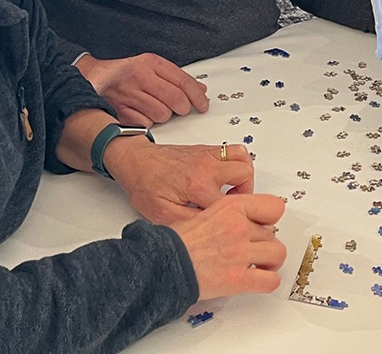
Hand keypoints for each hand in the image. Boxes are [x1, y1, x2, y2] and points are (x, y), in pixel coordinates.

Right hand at [76, 53, 208, 126]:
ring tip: (156, 108)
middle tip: (181, 109)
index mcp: (150, 62)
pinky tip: (142, 114)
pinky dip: (148, 122)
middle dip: (183, 108)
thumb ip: (176, 78)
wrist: (92, 77)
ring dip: (164, 116)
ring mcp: (129, 93)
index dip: (197, 97)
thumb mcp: (151, 67)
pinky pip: (146, 123)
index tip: (203, 105)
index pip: (183, 81)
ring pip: (162, 114)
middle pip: (176, 100)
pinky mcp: (120, 110)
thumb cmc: (125, 73)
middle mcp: (140, 76)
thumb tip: (200, 90)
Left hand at [104, 140, 253, 223]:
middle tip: (234, 206)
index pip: (231, 204)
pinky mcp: (207, 150)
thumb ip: (190, 223)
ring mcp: (208, 155)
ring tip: (234, 190)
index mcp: (196, 185)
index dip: (236, 218)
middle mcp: (205, 166)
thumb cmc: (145, 185)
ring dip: (244, 175)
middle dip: (245, 194)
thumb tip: (212, 230)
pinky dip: (238, 163)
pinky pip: (234, 150)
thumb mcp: (162, 214)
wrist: (136, 162)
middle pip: (245, 175)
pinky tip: (226, 178)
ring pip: (244, 158)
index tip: (232, 225)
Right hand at [171, 194, 285, 299]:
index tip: (265, 225)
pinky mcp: (238, 278)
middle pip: (272, 233)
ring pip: (277, 254)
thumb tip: (242, 221)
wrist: (162, 263)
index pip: (273, 207)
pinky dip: (268, 282)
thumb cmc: (175, 242)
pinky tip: (258, 280)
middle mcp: (238, 227)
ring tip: (260, 265)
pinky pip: (270, 280)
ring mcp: (240, 252)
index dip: (270, 218)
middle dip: (264, 243)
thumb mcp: (202, 213)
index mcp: (230, 207)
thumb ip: (227, 215)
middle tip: (253, 249)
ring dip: (270, 261)